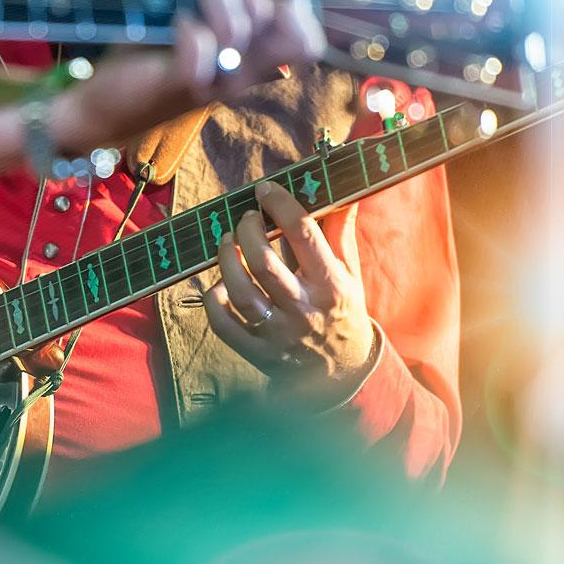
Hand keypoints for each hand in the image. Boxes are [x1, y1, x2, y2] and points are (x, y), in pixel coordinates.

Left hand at [56, 0, 323, 152]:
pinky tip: (173, 27)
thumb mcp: (184, 7)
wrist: (102, 104)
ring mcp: (215, 82)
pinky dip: (190, 29)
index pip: (305, 39)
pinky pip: (204, 48)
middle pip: (266, 13)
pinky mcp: (182, 85)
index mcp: (249, 57)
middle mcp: (240, 73)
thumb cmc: (146, 58)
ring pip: (239, 27)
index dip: (293, 13)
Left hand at [203, 181, 374, 406]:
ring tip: (227, 241)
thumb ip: (340, 233)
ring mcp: (278, 334)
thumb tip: (343, 192)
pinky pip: (223, 324)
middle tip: (247, 218)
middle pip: (263, 263)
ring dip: (226, 259)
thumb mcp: (350, 273)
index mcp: (331, 285)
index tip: (266, 191)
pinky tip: (219, 284)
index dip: (280, 206)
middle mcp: (304, 310)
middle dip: (248, 231)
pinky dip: (213, 299)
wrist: (342, 373)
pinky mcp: (256, 352)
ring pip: (239, 292)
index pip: (304, 235)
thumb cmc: (342, 311)